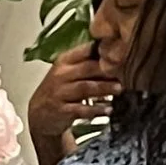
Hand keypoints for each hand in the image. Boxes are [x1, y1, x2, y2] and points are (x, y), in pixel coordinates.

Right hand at [27, 44, 115, 161]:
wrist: (40, 113)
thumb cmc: (60, 90)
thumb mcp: (68, 72)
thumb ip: (87, 64)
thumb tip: (116, 59)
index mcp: (65, 61)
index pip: (85, 51)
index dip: (103, 51)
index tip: (121, 54)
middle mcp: (61, 74)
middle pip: (88, 69)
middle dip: (107, 71)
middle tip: (125, 73)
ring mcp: (60, 92)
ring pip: (85, 87)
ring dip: (104, 88)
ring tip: (119, 89)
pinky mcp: (61, 110)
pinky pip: (81, 109)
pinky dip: (96, 110)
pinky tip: (108, 110)